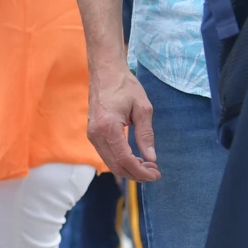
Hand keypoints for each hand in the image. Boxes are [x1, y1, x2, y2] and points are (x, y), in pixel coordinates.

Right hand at [86, 62, 159, 181]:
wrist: (106, 72)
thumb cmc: (125, 86)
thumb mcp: (143, 109)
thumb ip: (146, 135)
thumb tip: (152, 159)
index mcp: (108, 127)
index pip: (124, 159)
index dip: (141, 171)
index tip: (156, 174)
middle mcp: (96, 134)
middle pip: (115, 165)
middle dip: (136, 174)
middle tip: (154, 173)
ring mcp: (92, 134)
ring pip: (110, 162)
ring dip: (129, 169)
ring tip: (147, 165)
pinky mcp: (92, 133)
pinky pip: (106, 154)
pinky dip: (121, 161)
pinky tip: (135, 158)